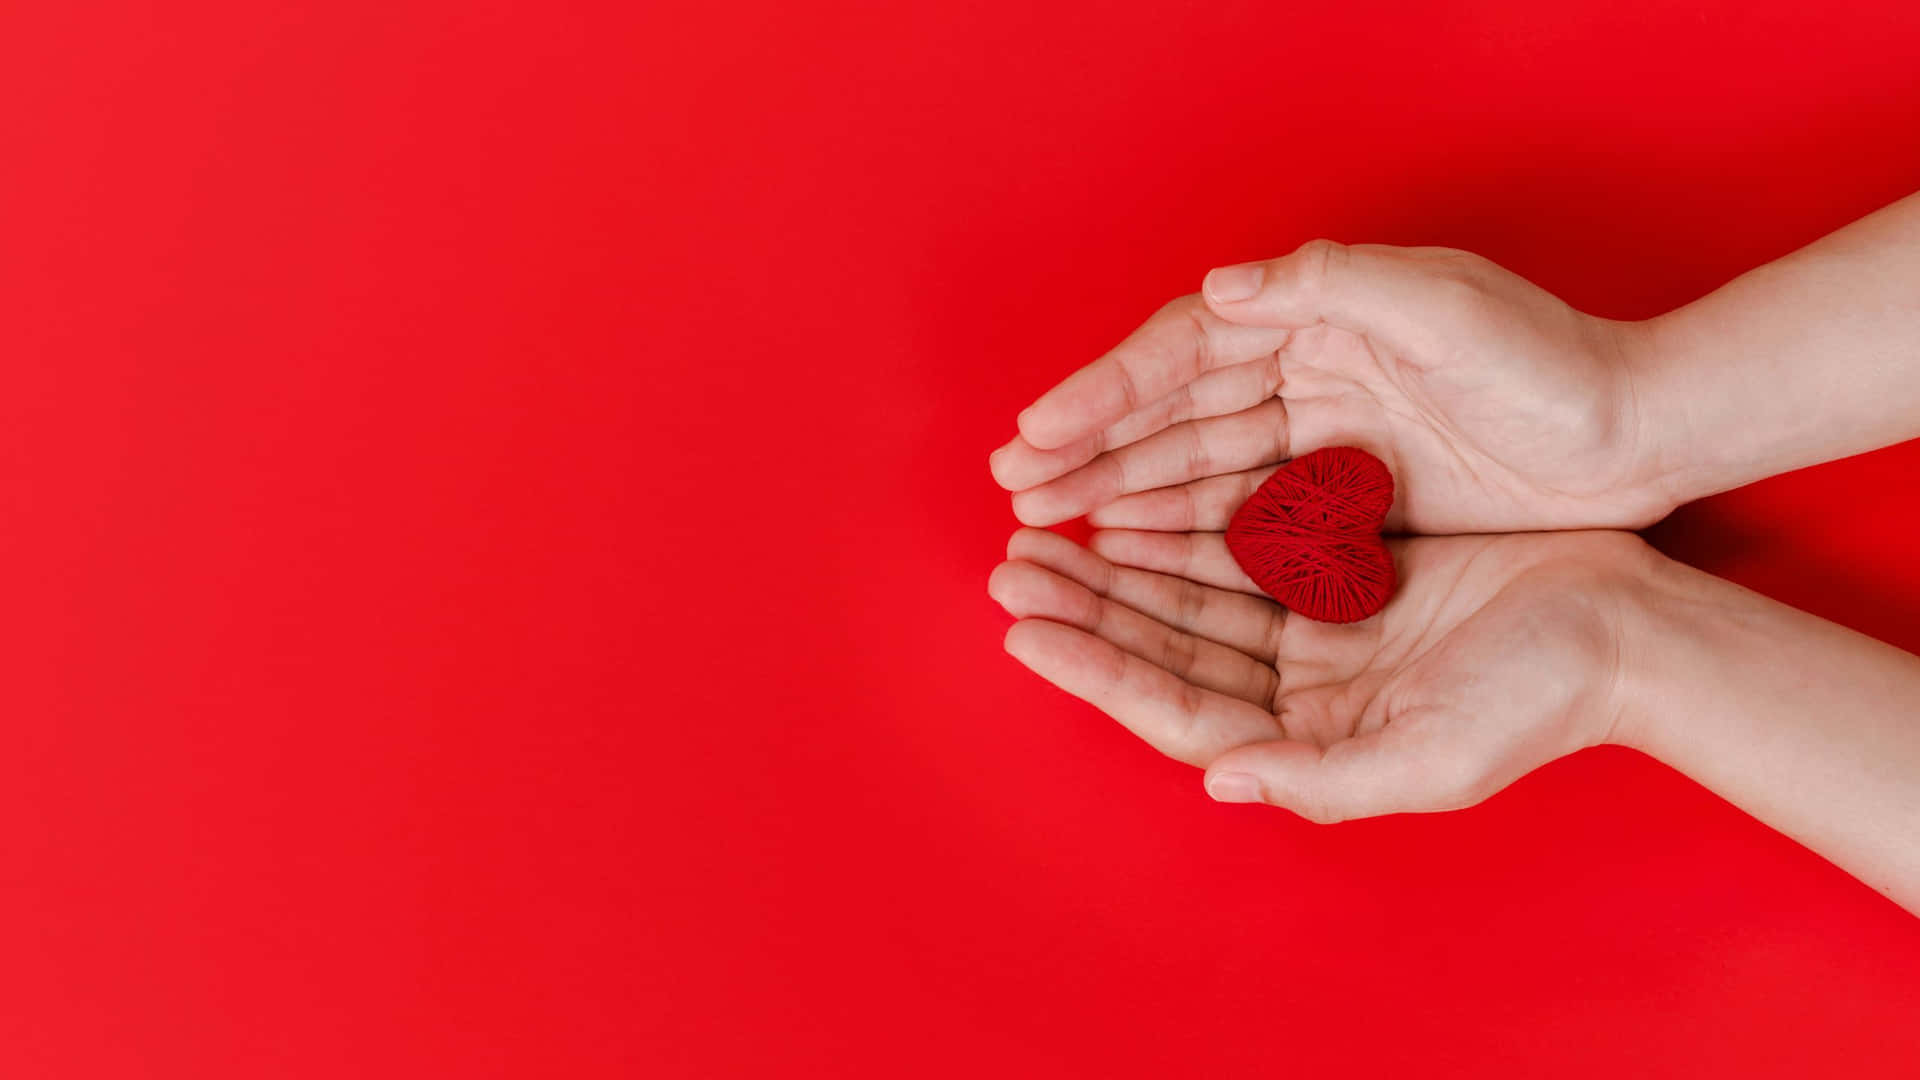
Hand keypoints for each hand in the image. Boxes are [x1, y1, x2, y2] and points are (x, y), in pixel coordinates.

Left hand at [988, 525, 1652, 820]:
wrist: (1627, 628)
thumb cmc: (1539, 697)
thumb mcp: (1433, 756)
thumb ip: (1320, 777)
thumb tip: (1218, 779)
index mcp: (1305, 742)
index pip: (1173, 707)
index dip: (1095, 669)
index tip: (1021, 631)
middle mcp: (1295, 693)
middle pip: (1164, 650)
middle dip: (1085, 610)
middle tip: (1009, 566)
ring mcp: (1314, 633)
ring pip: (1188, 598)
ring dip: (1118, 569)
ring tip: (1043, 534)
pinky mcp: (1339, 576)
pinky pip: (1238, 551)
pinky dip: (1182, 532)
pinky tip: (1130, 506)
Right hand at [990, 240, 1674, 533]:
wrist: (1637, 433)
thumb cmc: (1549, 362)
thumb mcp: (1445, 306)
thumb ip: (1332, 286)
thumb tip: (1218, 288)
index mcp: (1316, 316)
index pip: (1184, 351)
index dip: (1106, 390)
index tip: (1037, 431)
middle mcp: (1307, 370)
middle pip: (1174, 412)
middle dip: (1091, 448)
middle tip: (1013, 487)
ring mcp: (1324, 434)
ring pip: (1198, 465)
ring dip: (1122, 491)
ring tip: (1048, 522)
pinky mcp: (1351, 493)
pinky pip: (1246, 511)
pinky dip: (1185, 528)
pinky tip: (1131, 547)